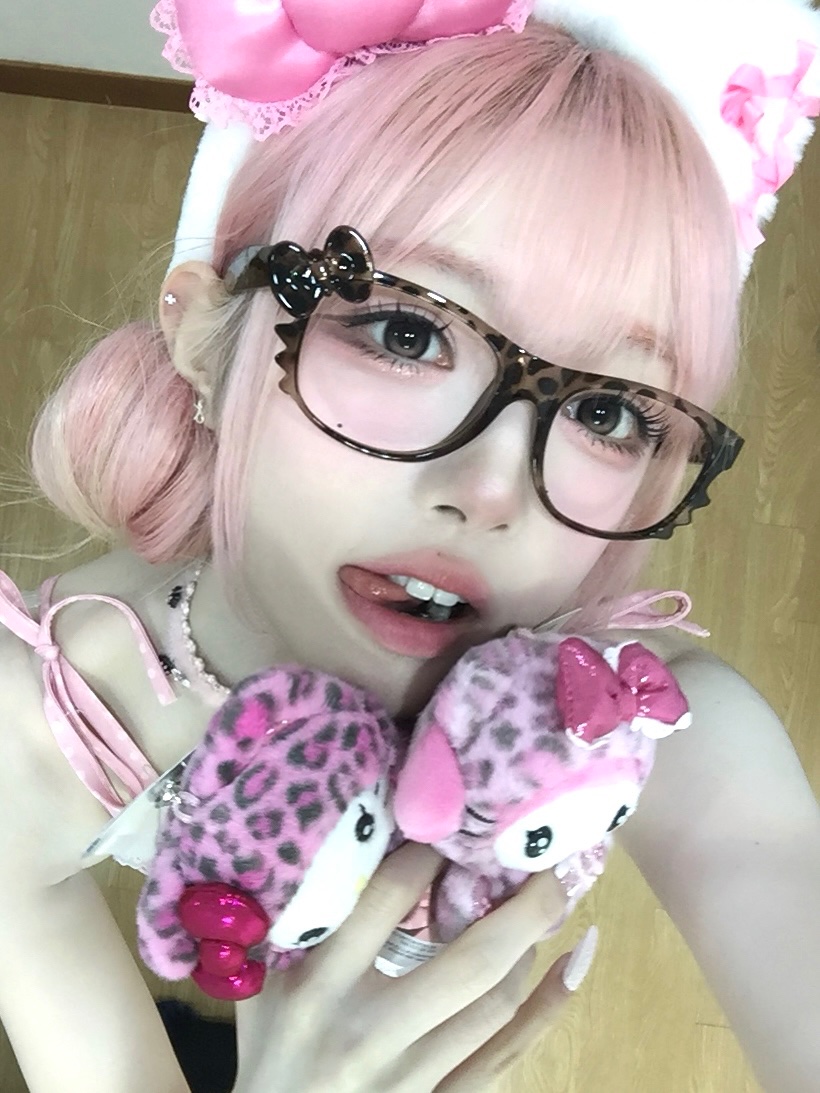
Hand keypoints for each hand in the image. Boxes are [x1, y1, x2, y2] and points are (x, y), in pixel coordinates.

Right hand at [233, 842, 579, 1092]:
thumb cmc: (267, 1052)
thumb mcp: (262, 981)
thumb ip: (290, 912)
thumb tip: (331, 830)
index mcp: (318, 986)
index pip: (388, 898)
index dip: (432, 851)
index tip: (456, 820)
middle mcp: (369, 1032)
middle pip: (469, 960)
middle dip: (519, 902)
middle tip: (541, 853)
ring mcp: (410, 1079)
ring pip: (495, 1003)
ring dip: (528, 944)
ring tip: (542, 899)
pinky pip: (506, 1054)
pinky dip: (550, 1006)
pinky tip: (577, 959)